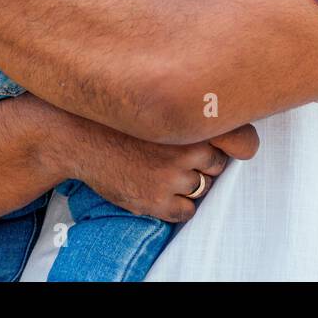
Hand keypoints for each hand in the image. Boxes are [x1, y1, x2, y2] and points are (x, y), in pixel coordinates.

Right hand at [62, 116, 259, 221]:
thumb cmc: (119, 119)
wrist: (77, 137)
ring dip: (188, 183)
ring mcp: (173, 176)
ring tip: (161, 171)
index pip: (241, 139)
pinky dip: (176, 206)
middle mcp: (187, 147)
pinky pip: (186, 212)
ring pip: (202, 188)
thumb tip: (227, 126)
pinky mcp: (157, 201)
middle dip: (204, 163)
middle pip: (218, 165)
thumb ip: (189, 113)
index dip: (233, 144)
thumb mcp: (158, 106)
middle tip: (178, 157)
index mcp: (192, 120)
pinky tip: (157, 189)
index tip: (227, 145)